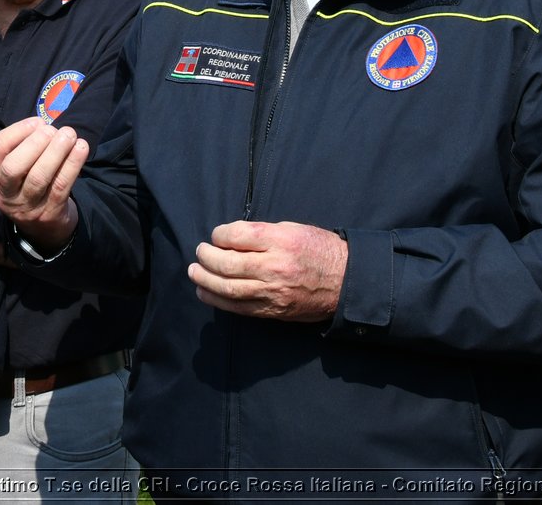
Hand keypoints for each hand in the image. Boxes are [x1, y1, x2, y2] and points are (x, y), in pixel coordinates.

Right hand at [0, 116, 85, 251]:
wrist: (42, 229)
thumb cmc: (27, 186)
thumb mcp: (14, 171)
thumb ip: (22, 148)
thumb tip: (43, 125)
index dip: (17, 131)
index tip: (38, 122)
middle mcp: (4, 194)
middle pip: (13, 166)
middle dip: (35, 143)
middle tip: (52, 130)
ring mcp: (26, 207)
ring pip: (39, 177)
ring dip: (56, 152)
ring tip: (70, 135)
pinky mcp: (48, 214)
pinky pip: (61, 186)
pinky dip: (72, 164)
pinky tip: (81, 148)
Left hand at [188, 221, 347, 322]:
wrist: (347, 281)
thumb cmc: (320, 250)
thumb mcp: (294, 229)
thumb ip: (262, 233)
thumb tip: (231, 238)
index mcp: (281, 241)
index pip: (237, 236)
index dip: (219, 234)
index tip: (216, 235)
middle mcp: (275, 267)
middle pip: (228, 264)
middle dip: (206, 258)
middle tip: (199, 253)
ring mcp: (274, 292)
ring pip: (229, 289)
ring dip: (205, 280)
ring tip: (194, 272)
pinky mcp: (274, 311)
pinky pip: (240, 308)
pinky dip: (218, 301)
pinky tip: (205, 292)